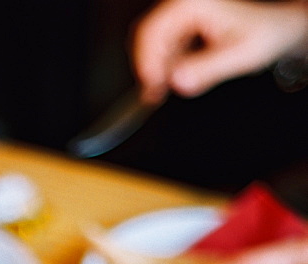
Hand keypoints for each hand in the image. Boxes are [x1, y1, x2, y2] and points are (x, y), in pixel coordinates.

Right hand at [131, 0, 307, 102]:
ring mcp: (181, 14)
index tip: (151, 87)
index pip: (152, 31)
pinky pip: (161, 46)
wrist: (276, 30)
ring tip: (160, 92)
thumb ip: (207, 70)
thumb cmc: (264, 35)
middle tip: (154, 95)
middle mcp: (184, 4)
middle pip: (147, 36)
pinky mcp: (182, 26)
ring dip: (153, 69)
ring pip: (151, 43)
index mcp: (194, 3)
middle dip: (148, 67)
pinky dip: (161, 67)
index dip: (145, 62)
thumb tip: (177, 81)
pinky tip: (169, 81)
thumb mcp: (239, 56)